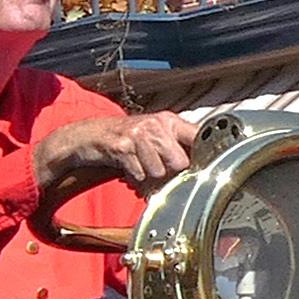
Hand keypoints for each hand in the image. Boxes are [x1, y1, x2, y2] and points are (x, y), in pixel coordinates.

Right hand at [43, 111, 203, 193]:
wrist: (91, 135)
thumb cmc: (128, 138)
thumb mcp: (155, 134)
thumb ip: (178, 144)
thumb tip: (204, 164)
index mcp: (169, 120)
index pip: (199, 135)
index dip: (206, 154)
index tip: (207, 166)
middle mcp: (156, 124)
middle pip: (180, 162)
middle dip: (170, 172)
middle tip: (158, 170)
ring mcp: (138, 135)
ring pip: (159, 171)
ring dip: (150, 177)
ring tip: (141, 168)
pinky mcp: (122, 147)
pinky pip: (139, 174)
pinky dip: (135, 178)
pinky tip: (129, 169)